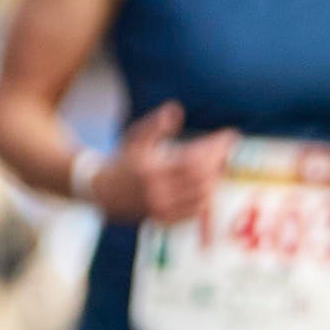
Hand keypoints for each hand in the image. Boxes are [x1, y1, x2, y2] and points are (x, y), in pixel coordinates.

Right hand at [97, 104, 235, 223]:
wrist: (101, 191)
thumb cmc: (123, 159)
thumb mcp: (135, 138)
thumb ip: (155, 125)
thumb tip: (175, 110)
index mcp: (152, 169)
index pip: (193, 160)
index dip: (215, 148)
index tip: (228, 135)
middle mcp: (157, 192)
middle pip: (201, 179)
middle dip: (218, 161)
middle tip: (226, 148)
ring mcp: (160, 208)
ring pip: (200, 197)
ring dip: (214, 180)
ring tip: (220, 164)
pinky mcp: (162, 220)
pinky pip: (192, 213)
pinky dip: (205, 199)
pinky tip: (209, 185)